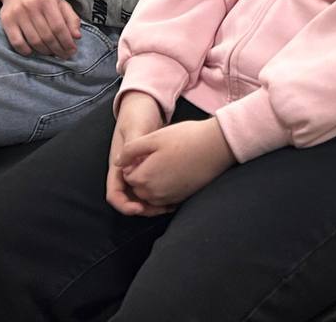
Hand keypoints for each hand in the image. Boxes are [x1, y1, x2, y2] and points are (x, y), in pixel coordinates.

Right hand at [0, 0, 80, 57]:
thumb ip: (71, 18)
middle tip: (64, 56)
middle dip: (58, 49)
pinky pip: (17, 42)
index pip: (59, 27)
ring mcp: (17, 14)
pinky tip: (32, 51)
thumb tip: (77, 36)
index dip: (67, 41)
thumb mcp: (60, 2)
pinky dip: (26, 50)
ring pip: (34, 40)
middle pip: (47, 35)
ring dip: (45, 51)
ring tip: (51, 53)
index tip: (72, 51)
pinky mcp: (6, 21)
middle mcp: (31, 5)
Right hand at [107, 93, 169, 216]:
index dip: (124, 204)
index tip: (139, 208)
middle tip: (161, 211)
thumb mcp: (135, 128)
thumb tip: (129, 166)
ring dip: (152, 203)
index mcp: (117, 165)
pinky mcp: (150, 166)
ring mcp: (138, 169)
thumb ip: (132, 147)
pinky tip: (174, 194)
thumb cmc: (137, 115)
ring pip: (141, 194)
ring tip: (169, 207)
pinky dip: (160, 193)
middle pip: (129, 198)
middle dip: (142, 208)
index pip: (114, 193)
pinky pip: (153, 185)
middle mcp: (126, 171)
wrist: (145, 104)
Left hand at [116, 118, 234, 210]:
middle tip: (157, 156)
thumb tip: (118, 162)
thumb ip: (131, 150)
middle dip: (142, 174)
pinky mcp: (182, 198)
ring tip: (167, 163)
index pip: (127, 176)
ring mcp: (169, 198)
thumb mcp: (154, 137)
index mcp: (144, 177)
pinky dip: (165, 189)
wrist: (217, 146)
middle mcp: (154, 193)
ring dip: (153, 183)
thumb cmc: (186, 138)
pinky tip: (175, 173)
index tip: (147, 152)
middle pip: (138, 187)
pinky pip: (165, 199)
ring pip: (150, 195)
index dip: (134, 163)